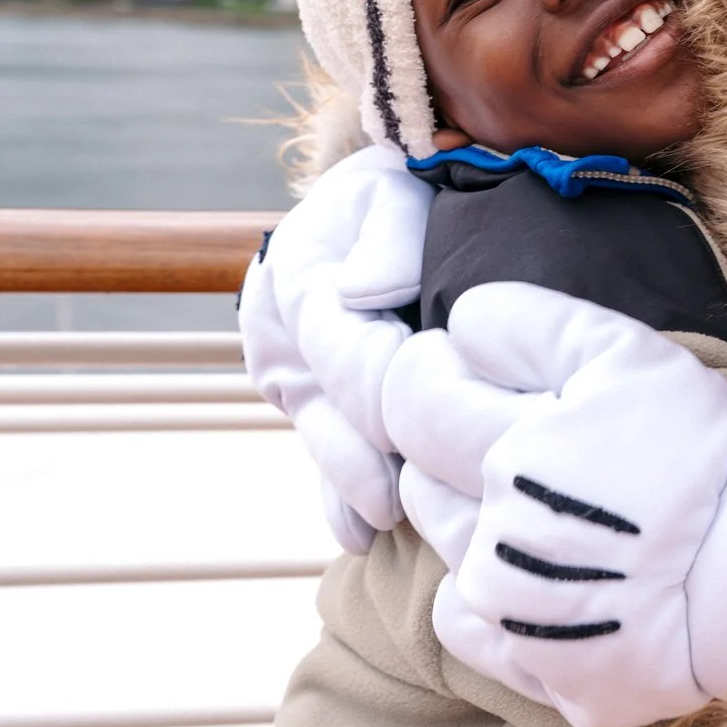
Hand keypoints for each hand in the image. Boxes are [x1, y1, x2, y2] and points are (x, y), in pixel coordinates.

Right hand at [239, 144, 431, 551]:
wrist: (391, 203)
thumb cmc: (403, 193)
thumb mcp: (395, 190)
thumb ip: (387, 235)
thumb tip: (364, 294)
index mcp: (296, 279)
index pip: (345, 349)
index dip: (391, 383)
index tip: (444, 405)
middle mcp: (282, 337)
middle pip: (332, 410)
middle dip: (380, 449)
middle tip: (435, 486)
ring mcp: (294, 379)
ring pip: (326, 443)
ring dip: (361, 484)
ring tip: (397, 519)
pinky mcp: (314, 407)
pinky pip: (324, 459)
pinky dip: (343, 498)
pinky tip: (362, 535)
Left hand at [400, 284, 726, 726]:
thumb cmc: (712, 452)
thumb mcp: (630, 353)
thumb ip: (527, 323)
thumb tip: (461, 325)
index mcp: (507, 457)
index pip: (409, 399)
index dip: (435, 372)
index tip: (472, 367)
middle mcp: (493, 547)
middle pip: (419, 480)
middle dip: (457, 452)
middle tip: (537, 442)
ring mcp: (518, 623)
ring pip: (449, 553)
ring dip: (481, 522)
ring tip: (565, 509)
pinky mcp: (547, 681)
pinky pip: (474, 630)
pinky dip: (500, 600)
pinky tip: (563, 576)